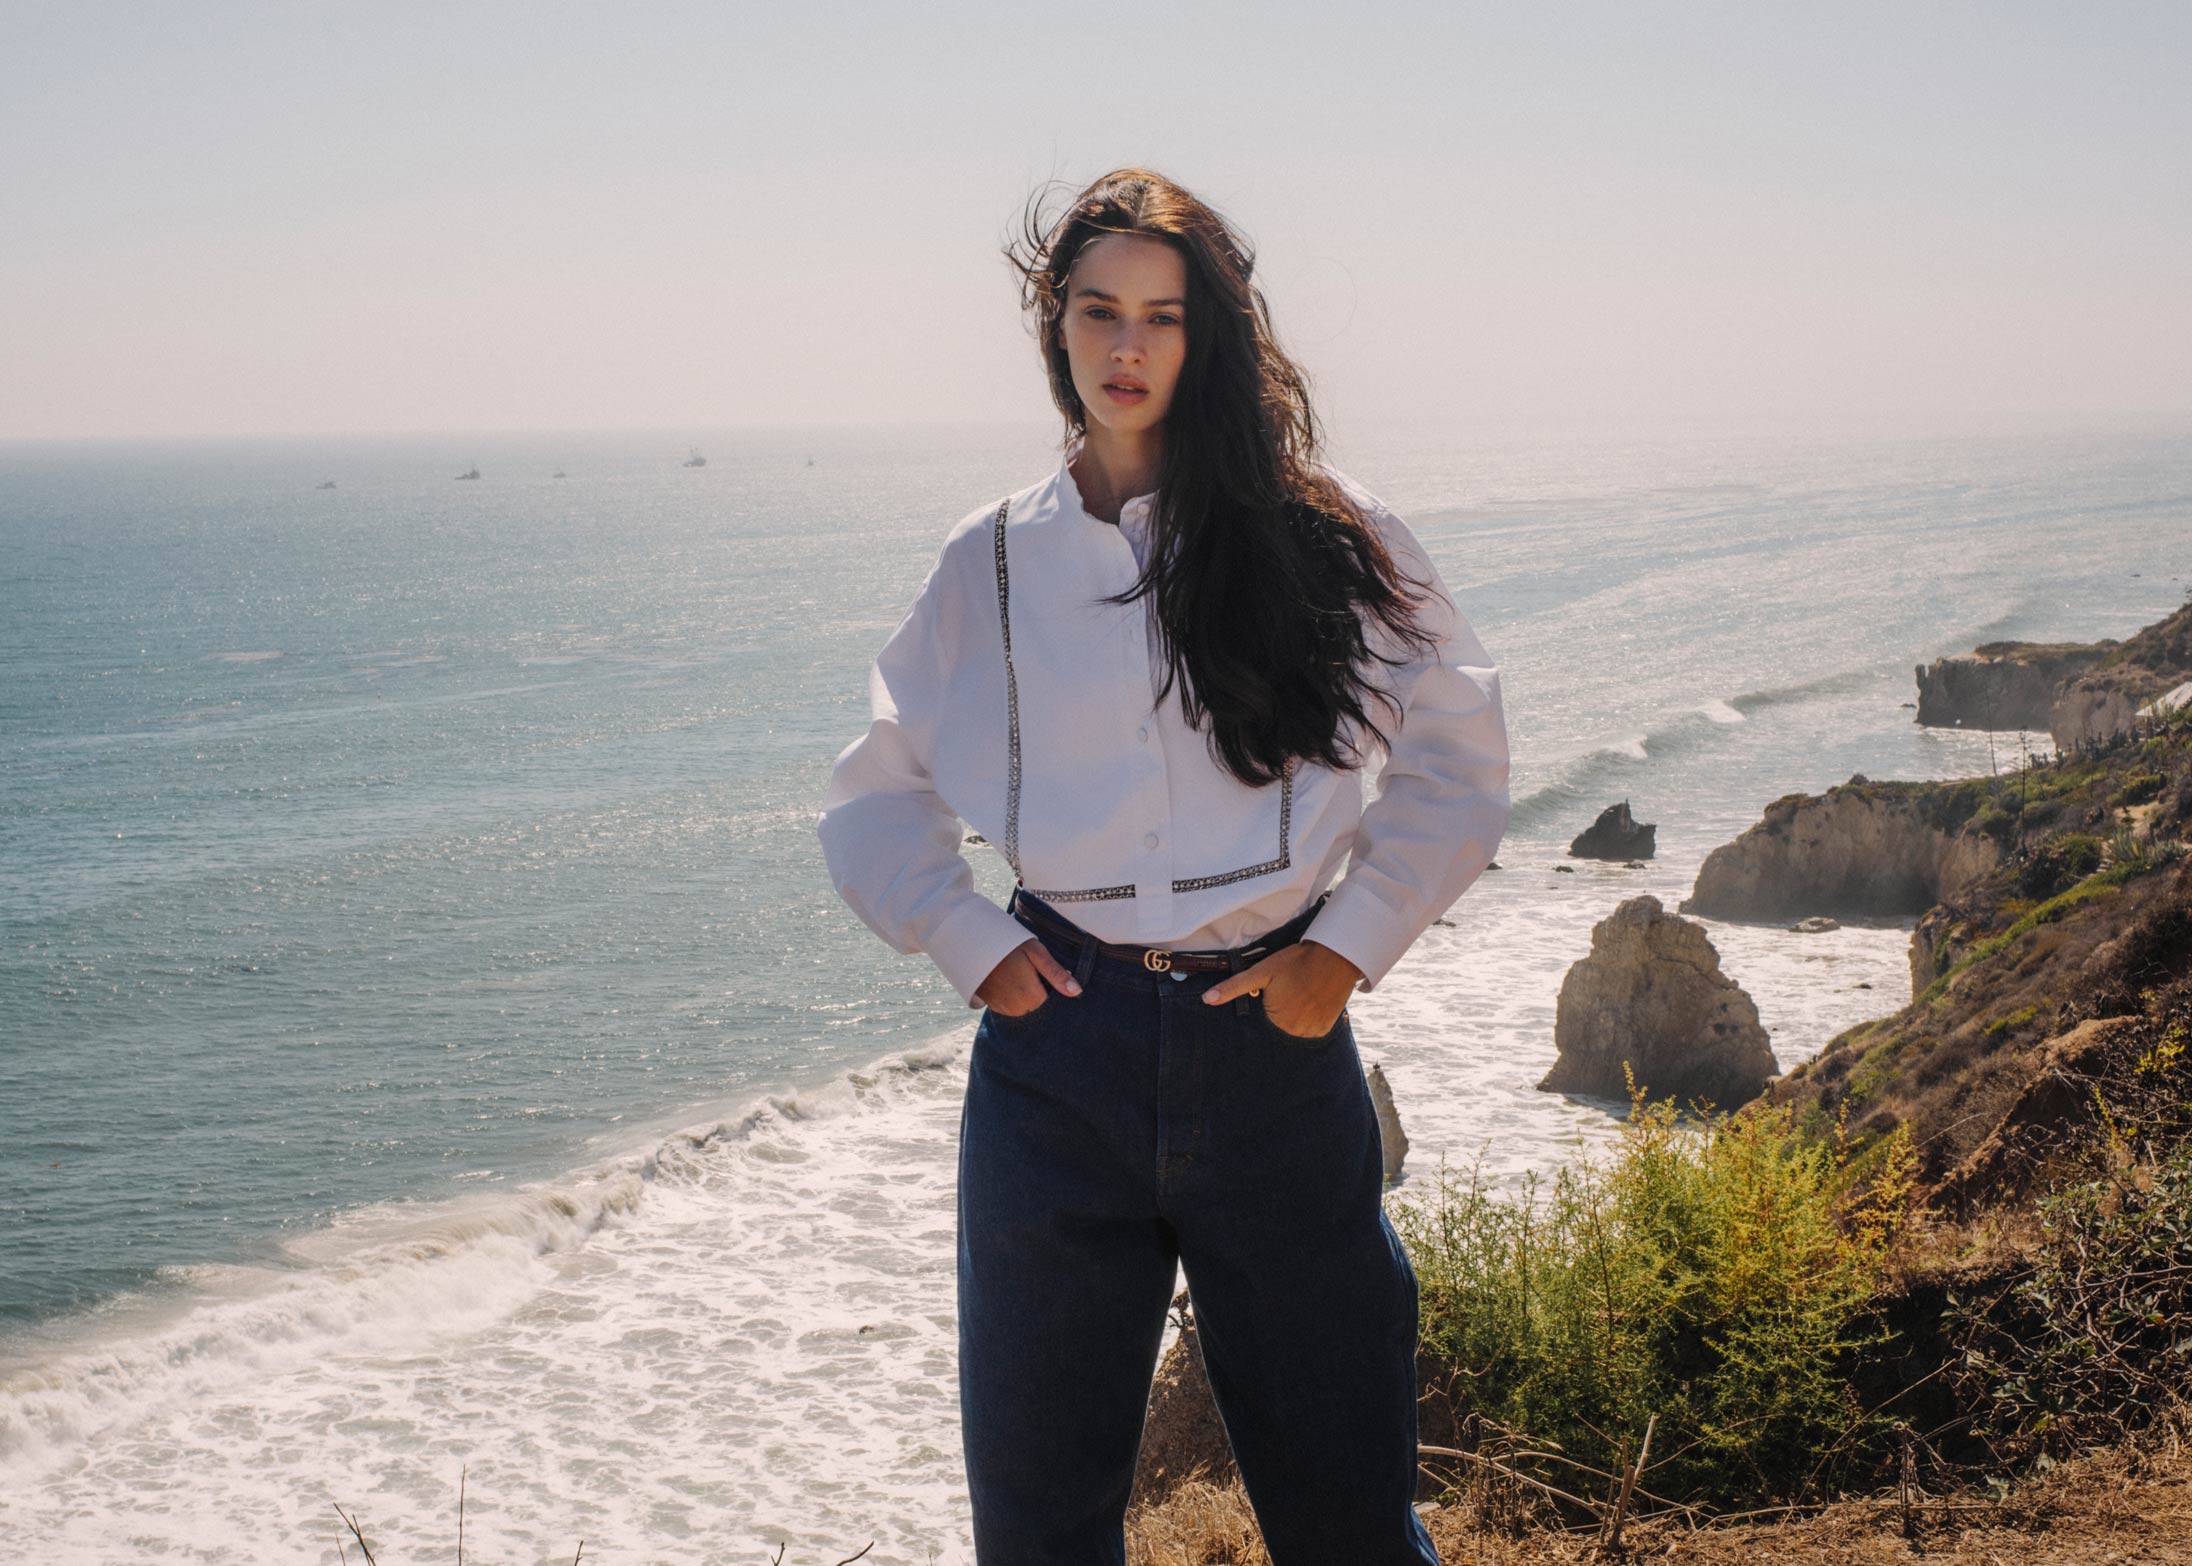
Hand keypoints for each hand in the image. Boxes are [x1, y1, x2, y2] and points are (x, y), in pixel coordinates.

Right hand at [974, 939, 1081, 1016]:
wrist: (973, 944)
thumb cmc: (1008, 945)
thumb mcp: (1036, 953)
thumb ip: (1056, 974)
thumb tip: (1077, 992)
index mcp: (1031, 997)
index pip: (1052, 1004)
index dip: (1053, 989)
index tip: (1048, 976)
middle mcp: (1017, 1008)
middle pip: (1040, 1008)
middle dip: (1041, 994)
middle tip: (1033, 972)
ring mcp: (1003, 1009)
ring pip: (1026, 1009)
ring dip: (1028, 998)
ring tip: (1022, 976)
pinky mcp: (993, 1006)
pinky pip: (1012, 1008)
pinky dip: (1015, 999)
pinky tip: (1012, 982)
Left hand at [1201, 940, 1361, 1036]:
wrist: (1335, 956)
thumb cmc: (1295, 962)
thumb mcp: (1261, 971)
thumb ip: (1234, 987)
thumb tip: (1207, 1000)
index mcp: (1276, 1022)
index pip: (1261, 1024)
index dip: (1265, 1007)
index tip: (1275, 995)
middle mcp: (1295, 1033)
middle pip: (1278, 1028)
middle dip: (1279, 1013)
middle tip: (1288, 992)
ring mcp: (1312, 1032)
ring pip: (1295, 1030)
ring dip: (1294, 1017)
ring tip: (1299, 995)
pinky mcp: (1326, 1028)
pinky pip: (1311, 1030)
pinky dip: (1309, 1019)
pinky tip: (1311, 1002)